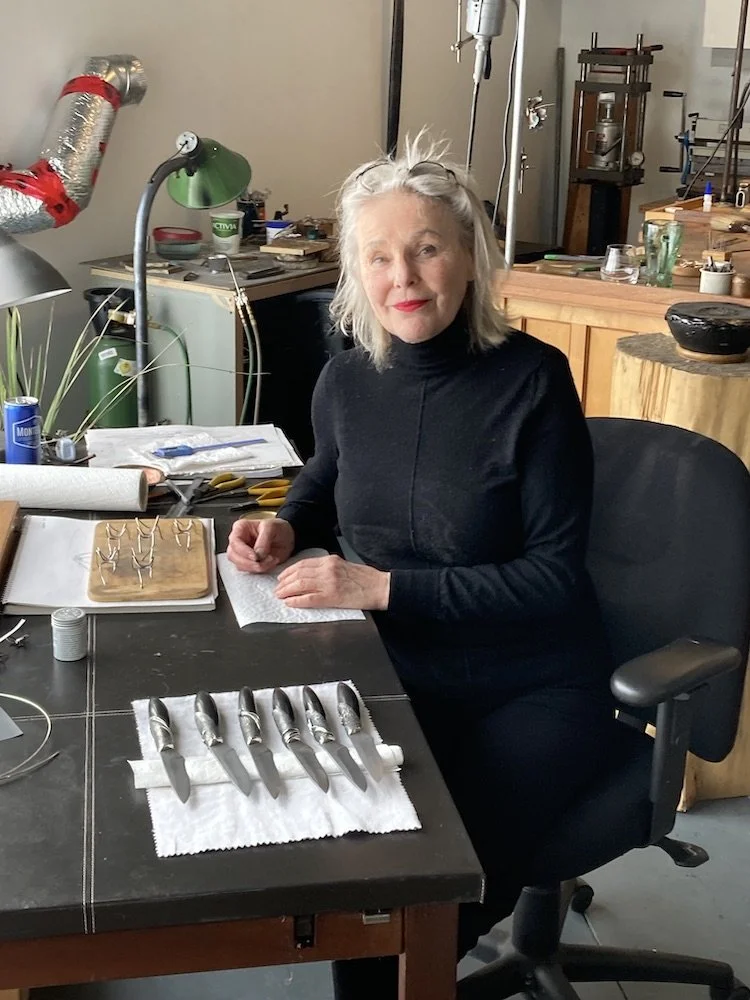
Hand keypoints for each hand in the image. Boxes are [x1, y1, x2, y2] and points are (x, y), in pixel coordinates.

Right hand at [226, 517, 294, 573]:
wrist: (288, 537)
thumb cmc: (278, 528)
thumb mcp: (272, 528)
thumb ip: (264, 540)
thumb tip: (257, 554)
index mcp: (240, 528)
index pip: (235, 542)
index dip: (243, 551)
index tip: (255, 557)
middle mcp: (238, 541)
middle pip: (233, 556)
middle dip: (248, 563)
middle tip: (262, 563)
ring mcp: (242, 553)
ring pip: (240, 565)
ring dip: (256, 567)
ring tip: (271, 560)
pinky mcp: (249, 562)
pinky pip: (249, 570)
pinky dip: (261, 569)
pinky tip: (271, 563)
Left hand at [275, 555, 390, 610]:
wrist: (379, 587)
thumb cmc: (364, 578)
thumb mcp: (344, 566)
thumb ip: (328, 568)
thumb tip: (310, 574)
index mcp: (330, 560)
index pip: (303, 564)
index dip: (289, 571)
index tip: (282, 577)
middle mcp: (327, 569)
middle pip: (298, 574)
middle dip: (284, 582)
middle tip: (277, 588)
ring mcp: (329, 583)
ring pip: (300, 585)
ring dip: (287, 591)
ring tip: (280, 596)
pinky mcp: (332, 597)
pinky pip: (309, 598)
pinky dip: (296, 601)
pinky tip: (289, 603)